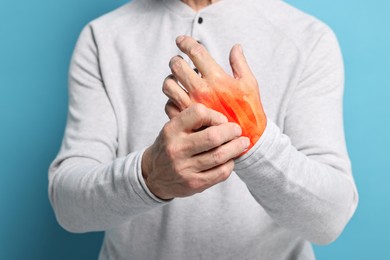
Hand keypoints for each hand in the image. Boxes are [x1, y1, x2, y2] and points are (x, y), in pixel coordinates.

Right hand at [142, 104, 249, 199]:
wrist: (153, 175)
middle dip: (231, 132)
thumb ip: (194, 122)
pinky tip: (230, 159)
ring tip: (242, 143)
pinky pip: (220, 173)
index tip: (222, 120)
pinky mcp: (193, 184)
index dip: (215, 115)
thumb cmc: (170, 146)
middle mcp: (176, 149)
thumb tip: (226, 118)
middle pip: (213, 137)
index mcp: (171, 130)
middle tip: (237, 130)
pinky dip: (230, 164)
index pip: (198, 113)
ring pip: (220, 156)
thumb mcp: (173, 129)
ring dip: (236, 148)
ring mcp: (184, 168)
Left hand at [163, 36, 266, 150]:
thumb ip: (240, 64)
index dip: (186, 42)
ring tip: (177, 80)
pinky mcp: (186, 120)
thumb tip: (235, 47)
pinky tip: (179, 98)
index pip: (195, 52)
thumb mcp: (250, 84)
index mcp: (216, 79)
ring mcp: (191, 106)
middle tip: (179, 61)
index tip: (181, 41)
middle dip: (176, 60)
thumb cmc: (250, 110)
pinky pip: (168, 104)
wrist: (246, 139)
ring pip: (168, 84)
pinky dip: (172, 99)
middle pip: (177, 65)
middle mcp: (201, 90)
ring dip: (171, 79)